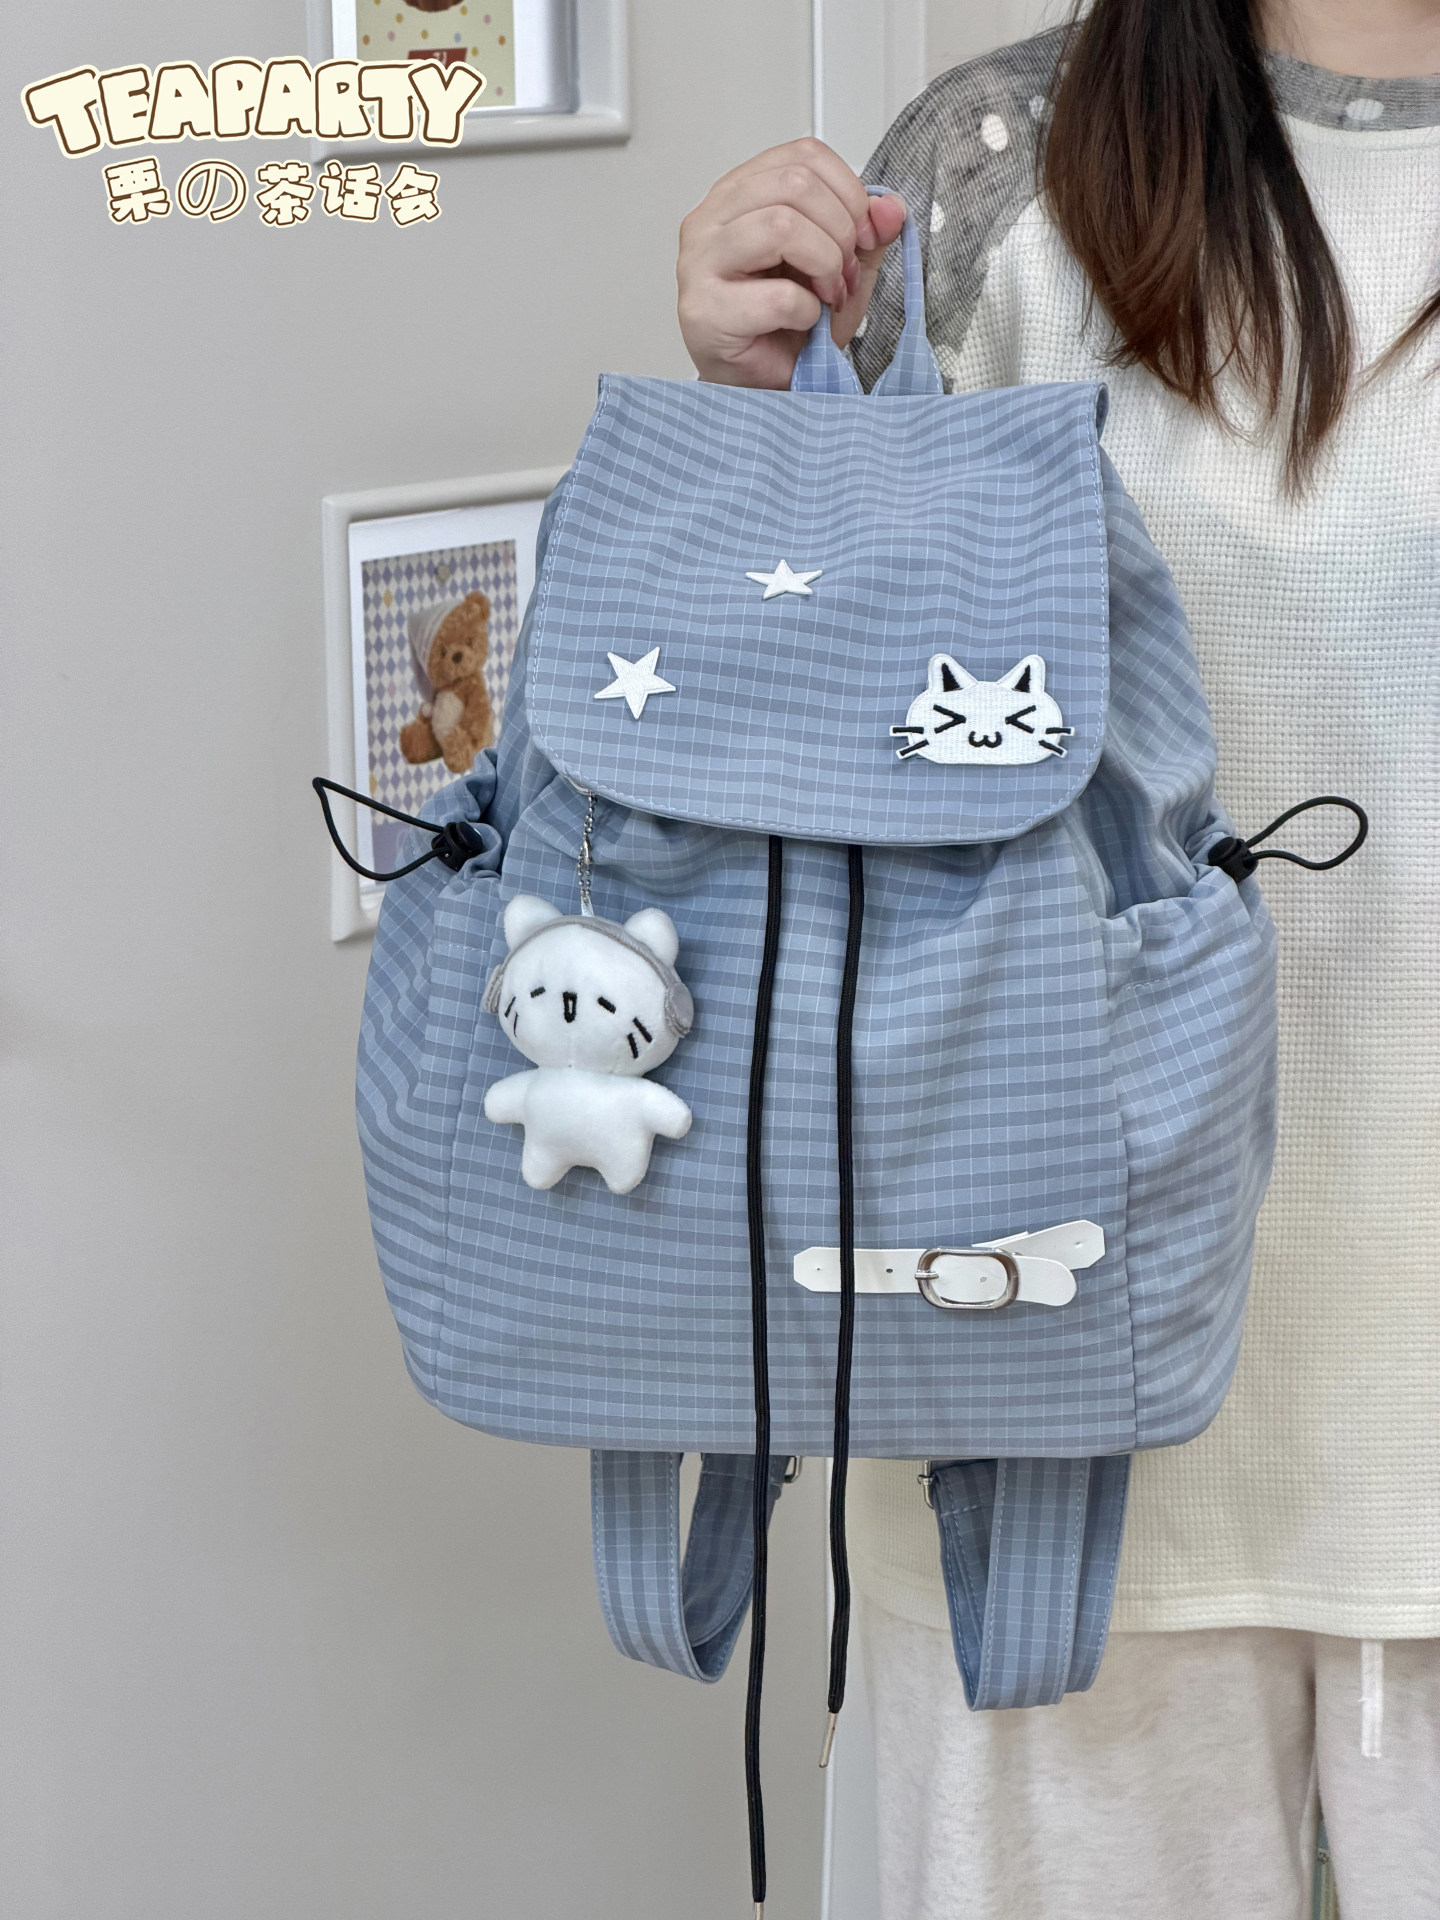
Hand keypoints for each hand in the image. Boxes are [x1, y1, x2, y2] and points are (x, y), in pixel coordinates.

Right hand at [677, 138, 905, 388]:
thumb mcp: (839, 269)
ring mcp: (700, 262)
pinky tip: (801, 323)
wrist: (757, 385)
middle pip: (795, 184)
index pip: (803, 156)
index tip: (863, 235)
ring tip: (827, 295)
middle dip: (840, 230)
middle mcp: (712, 219)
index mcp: (740, 194)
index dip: (849, 191)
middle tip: (844, 272)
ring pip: (781, 225)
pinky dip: (806, 312)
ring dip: (824, 264)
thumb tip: (890, 208)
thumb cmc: (784, 327)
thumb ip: (866, 234)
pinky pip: (776, 295)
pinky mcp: (703, 311)